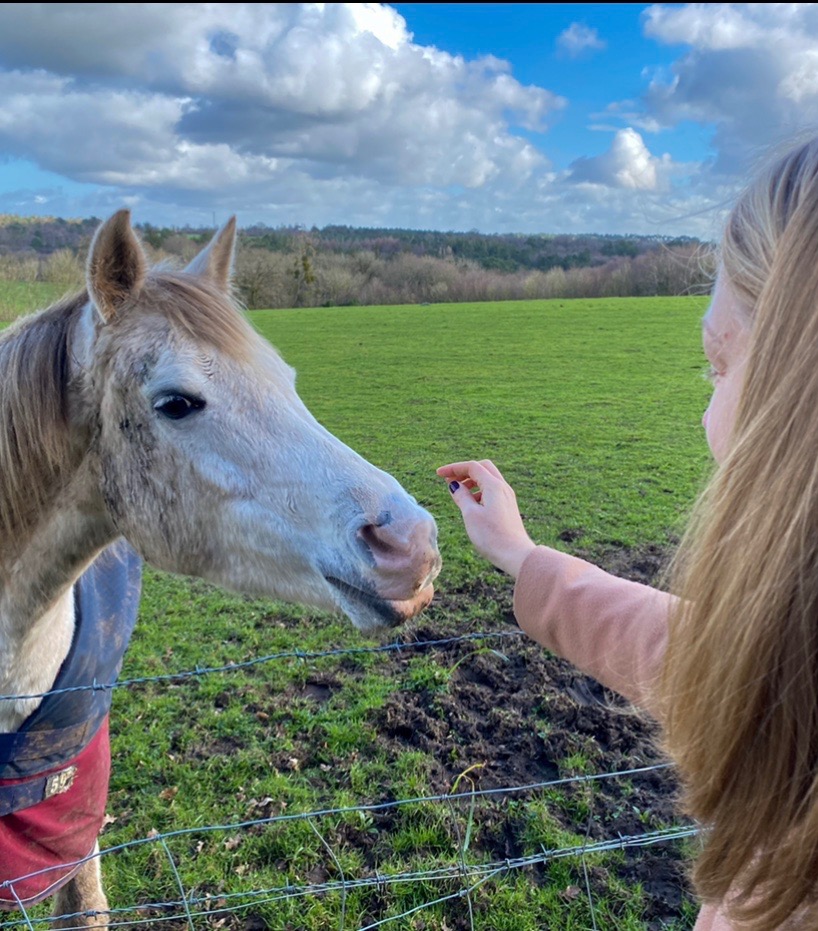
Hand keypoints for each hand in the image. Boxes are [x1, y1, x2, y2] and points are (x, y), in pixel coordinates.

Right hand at [436, 459, 535, 577]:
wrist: (516, 555)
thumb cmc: (492, 536)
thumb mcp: (471, 515)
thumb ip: (461, 496)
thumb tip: (454, 485)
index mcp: (494, 486)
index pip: (472, 467)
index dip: (454, 468)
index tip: (438, 474)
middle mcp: (503, 487)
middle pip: (482, 468)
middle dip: (464, 471)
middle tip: (449, 480)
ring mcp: (507, 497)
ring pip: (488, 479)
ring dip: (471, 480)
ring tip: (458, 492)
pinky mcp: (508, 507)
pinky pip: (492, 490)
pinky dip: (479, 490)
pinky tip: (471, 503)